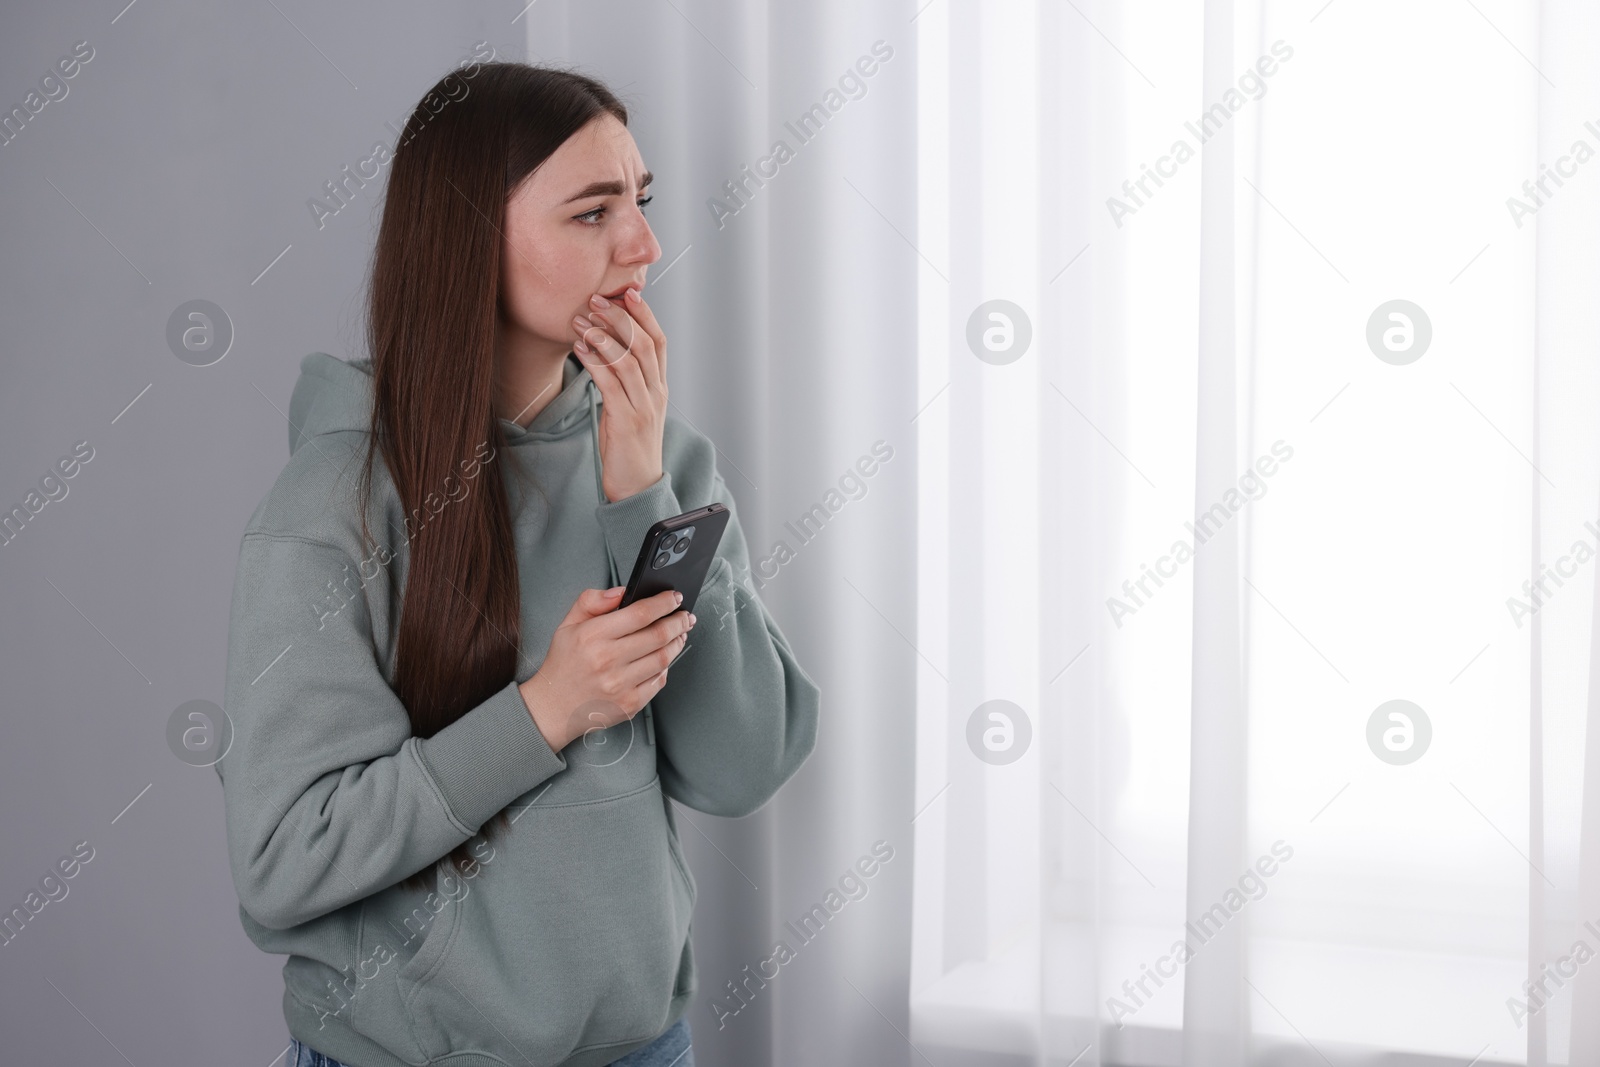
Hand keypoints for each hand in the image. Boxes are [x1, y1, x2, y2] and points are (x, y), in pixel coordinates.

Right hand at [518, 586, 695, 752]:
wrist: (553, 707)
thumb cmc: (563, 665)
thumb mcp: (567, 625)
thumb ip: (592, 602)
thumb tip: (621, 592)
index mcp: (592, 636)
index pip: (640, 613)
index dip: (664, 603)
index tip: (674, 598)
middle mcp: (607, 660)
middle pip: (658, 635)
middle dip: (679, 621)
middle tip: (685, 616)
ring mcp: (620, 685)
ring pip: (663, 658)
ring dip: (677, 642)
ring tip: (680, 633)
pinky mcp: (629, 704)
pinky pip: (658, 681)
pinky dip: (666, 667)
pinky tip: (664, 658)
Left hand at [571, 287, 667, 501]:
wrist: (636, 486)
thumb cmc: (628, 447)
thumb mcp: (631, 408)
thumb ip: (624, 382)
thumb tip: (604, 351)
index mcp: (660, 388)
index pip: (659, 342)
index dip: (645, 315)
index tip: (627, 293)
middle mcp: (657, 394)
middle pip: (644, 344)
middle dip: (620, 318)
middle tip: (595, 300)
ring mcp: (644, 407)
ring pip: (628, 360)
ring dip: (603, 336)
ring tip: (580, 321)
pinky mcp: (627, 421)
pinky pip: (611, 383)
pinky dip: (595, 361)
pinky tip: (579, 349)